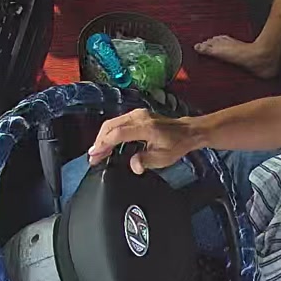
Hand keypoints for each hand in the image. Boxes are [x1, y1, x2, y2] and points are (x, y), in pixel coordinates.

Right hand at [87, 108, 201, 173]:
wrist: (188, 131)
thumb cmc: (177, 144)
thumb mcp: (163, 157)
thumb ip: (146, 161)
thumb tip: (134, 166)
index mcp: (145, 127)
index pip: (118, 134)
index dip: (104, 145)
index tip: (95, 156)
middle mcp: (139, 117)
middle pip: (110, 126)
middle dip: (99, 142)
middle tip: (93, 157)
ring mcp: (138, 114)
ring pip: (113, 123)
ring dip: (103, 137)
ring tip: (98, 153)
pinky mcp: (137, 115)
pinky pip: (118, 122)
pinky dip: (110, 133)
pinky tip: (108, 144)